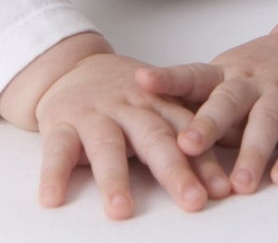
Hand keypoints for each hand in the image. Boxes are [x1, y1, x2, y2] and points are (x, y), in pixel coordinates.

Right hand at [34, 52, 230, 219]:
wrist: (72, 66)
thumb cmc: (125, 96)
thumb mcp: (158, 104)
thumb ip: (185, 133)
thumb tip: (225, 180)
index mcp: (158, 102)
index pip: (186, 130)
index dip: (205, 159)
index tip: (222, 188)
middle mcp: (129, 106)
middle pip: (154, 136)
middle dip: (174, 169)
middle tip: (192, 199)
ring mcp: (94, 114)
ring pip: (106, 144)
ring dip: (114, 177)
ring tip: (122, 210)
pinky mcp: (61, 123)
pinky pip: (57, 149)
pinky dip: (53, 174)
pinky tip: (52, 198)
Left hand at [135, 32, 277, 193]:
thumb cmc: (258, 72)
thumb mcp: (225, 77)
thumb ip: (198, 103)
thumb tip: (155, 131)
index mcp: (225, 73)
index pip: (194, 74)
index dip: (168, 78)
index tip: (142, 82)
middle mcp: (252, 81)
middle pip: (228, 99)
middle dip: (208, 124)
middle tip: (187, 146)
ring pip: (267, 120)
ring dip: (253, 152)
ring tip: (239, 185)